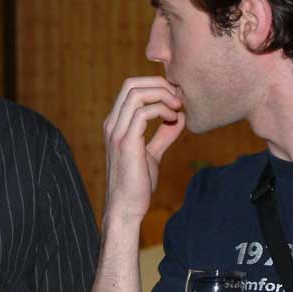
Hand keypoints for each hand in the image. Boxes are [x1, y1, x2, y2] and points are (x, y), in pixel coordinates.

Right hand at [101, 77, 184, 224]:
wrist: (126, 207)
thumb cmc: (137, 184)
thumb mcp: (153, 154)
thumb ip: (163, 135)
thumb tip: (179, 117)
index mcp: (116, 124)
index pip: (131, 88)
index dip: (155, 85)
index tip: (175, 97)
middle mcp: (113, 124)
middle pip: (131, 84)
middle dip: (159, 84)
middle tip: (178, 97)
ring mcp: (117, 132)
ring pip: (136, 93)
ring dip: (162, 95)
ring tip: (177, 106)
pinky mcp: (126, 142)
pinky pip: (143, 113)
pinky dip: (162, 110)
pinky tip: (173, 119)